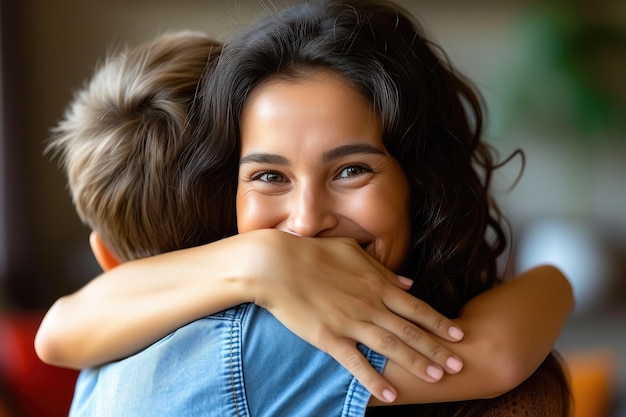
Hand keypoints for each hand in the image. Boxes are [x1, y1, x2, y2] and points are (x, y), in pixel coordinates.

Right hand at [244, 229, 464, 402]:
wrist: (277, 264)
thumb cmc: (313, 253)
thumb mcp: (353, 253)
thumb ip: (383, 269)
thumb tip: (408, 280)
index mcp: (377, 284)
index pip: (416, 307)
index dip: (439, 322)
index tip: (459, 335)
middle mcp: (370, 305)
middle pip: (411, 331)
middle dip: (438, 349)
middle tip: (459, 365)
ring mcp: (351, 322)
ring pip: (391, 347)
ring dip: (417, 364)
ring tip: (438, 379)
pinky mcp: (330, 338)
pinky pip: (357, 363)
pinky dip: (375, 380)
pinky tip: (391, 395)